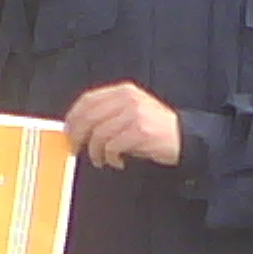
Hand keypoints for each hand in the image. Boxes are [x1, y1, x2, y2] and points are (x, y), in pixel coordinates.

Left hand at [63, 81, 181, 168]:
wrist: (185, 137)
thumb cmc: (154, 129)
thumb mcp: (130, 113)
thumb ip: (108, 114)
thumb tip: (79, 129)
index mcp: (123, 91)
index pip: (88, 100)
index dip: (73, 116)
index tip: (67, 130)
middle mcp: (127, 99)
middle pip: (89, 116)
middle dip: (77, 135)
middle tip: (75, 148)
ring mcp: (134, 114)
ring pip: (98, 134)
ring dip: (95, 152)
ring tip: (100, 160)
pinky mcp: (140, 131)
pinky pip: (112, 146)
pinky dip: (110, 158)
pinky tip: (117, 162)